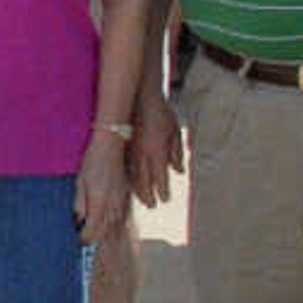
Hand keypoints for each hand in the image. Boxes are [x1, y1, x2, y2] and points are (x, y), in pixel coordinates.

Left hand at [74, 136, 129, 244]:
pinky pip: (122, 216)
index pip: (93, 228)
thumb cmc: (92, 161)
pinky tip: (113, 228)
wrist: (112, 146)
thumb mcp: (80, 181)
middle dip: (96, 239)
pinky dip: (117, 225)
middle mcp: (112, 204)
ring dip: (108, 235)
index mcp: (99, 201)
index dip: (86, 238)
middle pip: (105, 230)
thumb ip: (80, 203)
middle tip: (88, 246)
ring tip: (102, 244)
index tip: (80, 241)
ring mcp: (121, 200)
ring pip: (115, 225)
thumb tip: (79, 220)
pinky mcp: (126, 195)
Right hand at [128, 82, 182, 205]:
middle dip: (148, 195)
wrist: (141, 97)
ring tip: (140, 198)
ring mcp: (131, 150)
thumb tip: (179, 170)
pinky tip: (129, 183)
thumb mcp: (175, 132)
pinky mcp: (124, 146)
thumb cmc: (161, 113)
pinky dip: (128, 177)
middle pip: (144, 180)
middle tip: (151, 205)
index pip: (160, 177)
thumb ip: (177, 152)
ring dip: (137, 189)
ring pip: (133, 175)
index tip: (165, 199)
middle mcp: (143, 154)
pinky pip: (125, 167)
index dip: (162, 190)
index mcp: (158, 151)